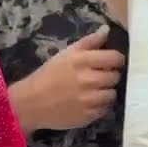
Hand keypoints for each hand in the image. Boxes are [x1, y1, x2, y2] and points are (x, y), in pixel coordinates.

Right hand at [10, 28, 125, 132]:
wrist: (31, 103)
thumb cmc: (48, 75)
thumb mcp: (66, 54)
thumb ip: (89, 42)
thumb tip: (107, 30)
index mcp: (82, 61)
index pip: (115, 58)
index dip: (116, 60)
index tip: (110, 62)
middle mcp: (88, 80)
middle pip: (115, 76)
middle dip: (109, 75)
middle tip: (99, 77)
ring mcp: (89, 100)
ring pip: (112, 94)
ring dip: (106, 91)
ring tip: (94, 91)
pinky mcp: (88, 116)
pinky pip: (105, 109)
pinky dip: (100, 106)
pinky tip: (89, 102)